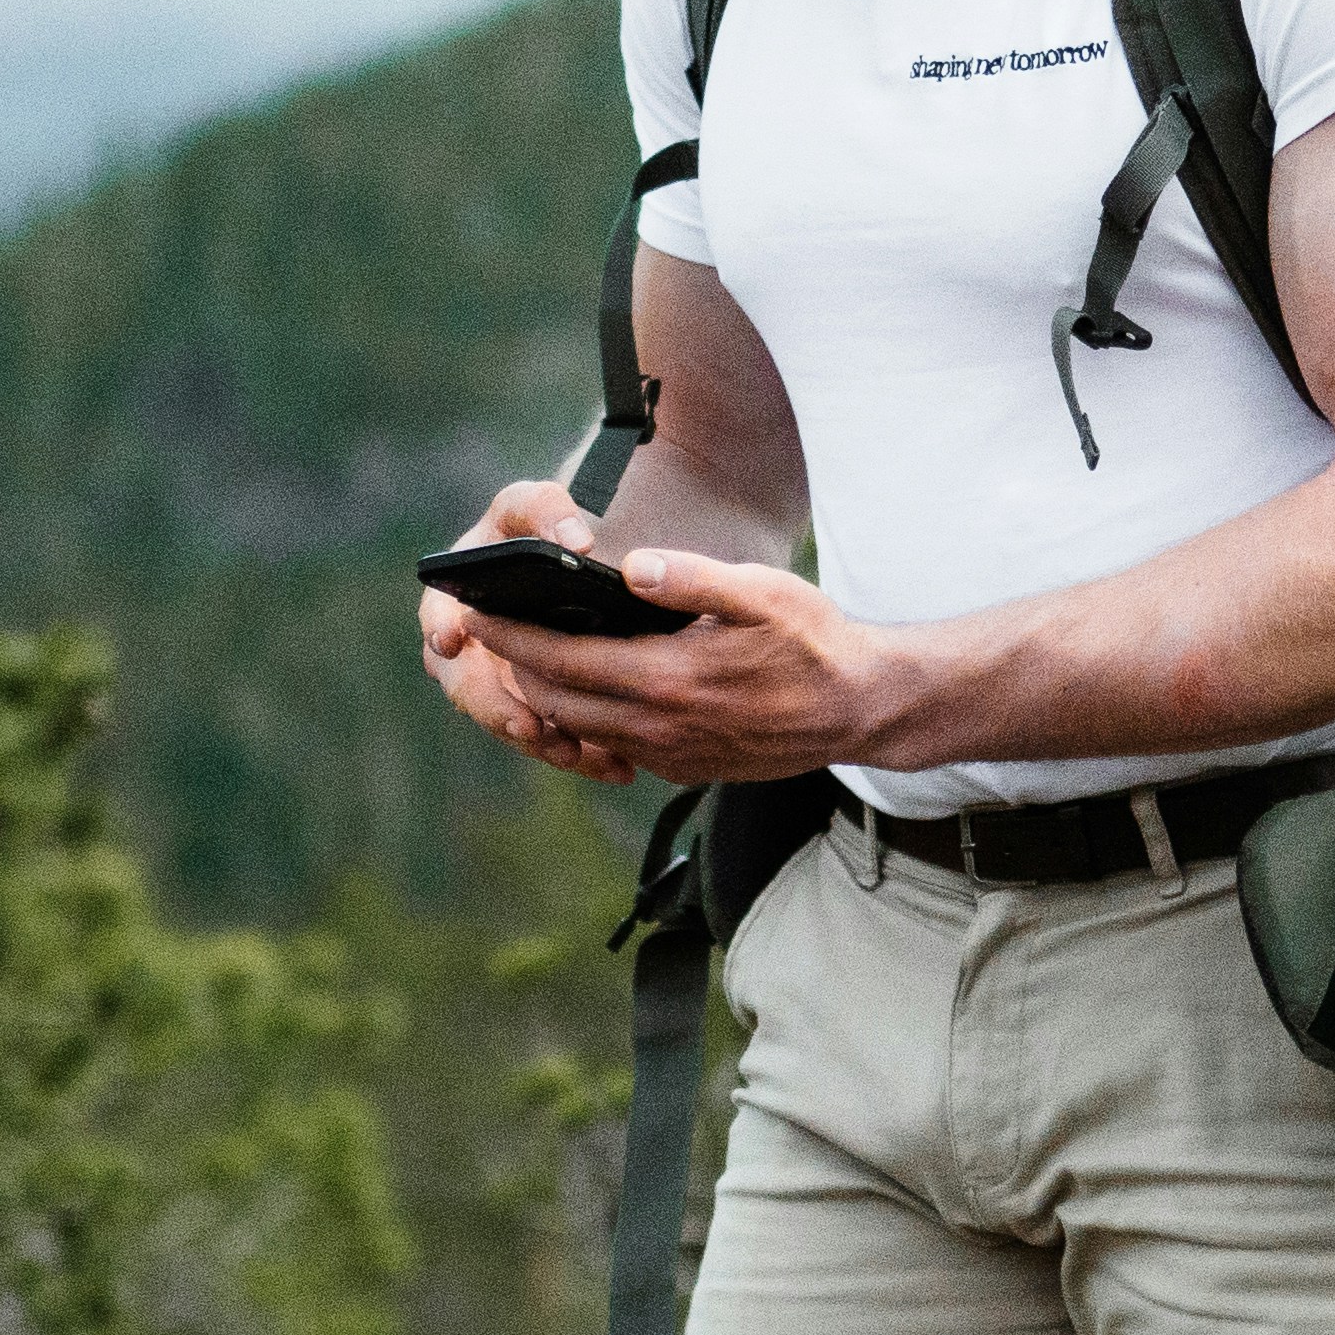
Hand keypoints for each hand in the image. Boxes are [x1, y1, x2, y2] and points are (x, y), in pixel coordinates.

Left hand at [421, 482, 911, 787]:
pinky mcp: (684, 767)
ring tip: (528, 656)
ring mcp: (670, 755)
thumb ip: (691, 578)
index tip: (475, 611)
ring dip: (547, 695)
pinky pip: (614, 745)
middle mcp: (658, 726)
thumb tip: (632, 567)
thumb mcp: (761, 593)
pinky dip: (587, 718)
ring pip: (579, 728)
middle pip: (555, 700)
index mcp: (667, 679)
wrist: (859, 708)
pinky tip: (589, 688)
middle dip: (516, 665)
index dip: (510, 636)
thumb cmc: (813, 641)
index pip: (560, 659)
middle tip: (493, 628)